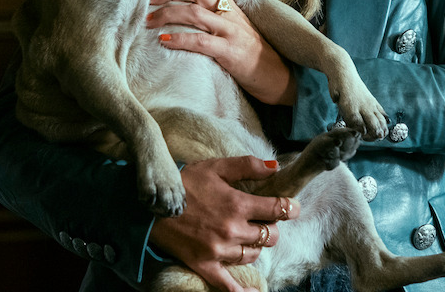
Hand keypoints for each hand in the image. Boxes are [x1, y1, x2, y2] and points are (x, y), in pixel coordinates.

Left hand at [148, 0, 296, 105]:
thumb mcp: (238, 27)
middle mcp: (230, 14)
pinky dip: (179, 39)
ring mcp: (230, 31)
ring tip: (149, 20)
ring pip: (194, 13)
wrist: (278, 76)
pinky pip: (200, 41)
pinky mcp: (229, 52)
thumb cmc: (253, 53)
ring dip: (166, 15)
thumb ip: (220, 16)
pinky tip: (164, 40)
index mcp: (232, 5)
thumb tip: (193, 9)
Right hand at [149, 156, 298, 291]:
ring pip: (253, 254)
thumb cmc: (184, 183)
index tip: (293, 207)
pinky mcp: (205, 265)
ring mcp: (219, 250)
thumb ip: (247, 166)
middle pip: (269, 235)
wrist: (151, 206)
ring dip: (255, 246)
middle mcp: (232, 230)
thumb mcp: (215, 167)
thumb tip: (275, 167)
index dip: (289, 208)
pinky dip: (242, 291)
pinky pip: (228, 285)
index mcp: (237, 204)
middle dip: (270, 227)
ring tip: (246, 236)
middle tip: (262, 220)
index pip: (276, 209)